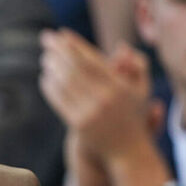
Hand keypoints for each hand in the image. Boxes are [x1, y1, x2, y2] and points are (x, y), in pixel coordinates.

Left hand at [39, 30, 156, 169]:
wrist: (127, 151)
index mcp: (120, 86)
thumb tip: (121, 46)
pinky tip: (45, 78)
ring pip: (64, 83)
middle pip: (75, 67)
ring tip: (45, 57)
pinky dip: (50, 87)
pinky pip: (59, 101)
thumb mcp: (141, 91)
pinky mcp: (78, 125)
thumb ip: (136, 66)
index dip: (75, 44)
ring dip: (52, 67)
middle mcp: (106, 97)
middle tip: (45, 38)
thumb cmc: (133, 117)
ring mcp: (91, 112)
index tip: (62, 33)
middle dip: (58, 50)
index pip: (91, 59)